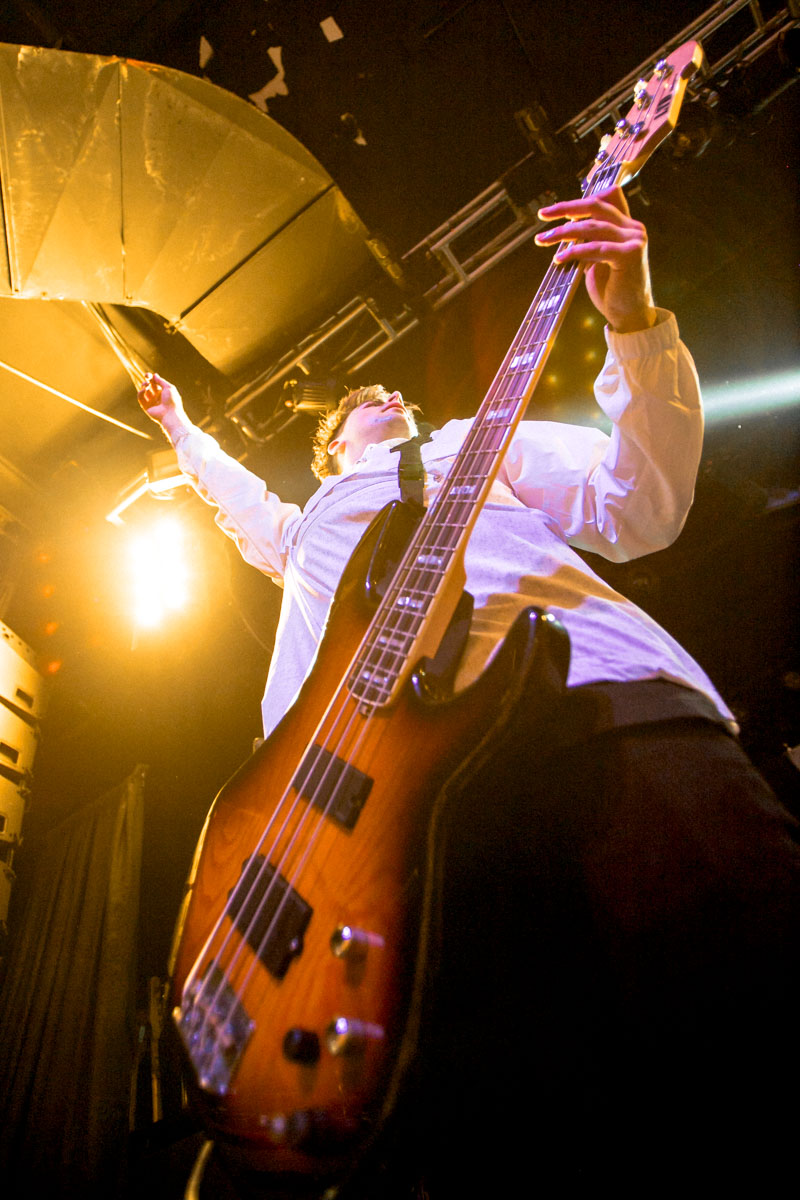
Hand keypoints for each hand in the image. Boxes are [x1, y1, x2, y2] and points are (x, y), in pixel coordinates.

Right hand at [137, 372, 191, 440]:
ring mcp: (152, 402)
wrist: (170, 414)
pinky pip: (141, 398)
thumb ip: (161, 381)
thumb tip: (154, 375)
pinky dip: (140, 393)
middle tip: (146, 379)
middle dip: (146, 381)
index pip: (155, 383)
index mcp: (163, 392)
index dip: (150, 378)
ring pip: (144, 392)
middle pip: (149, 386)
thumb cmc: (172, 400)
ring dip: (144, 386)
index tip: (147, 375)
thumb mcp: (168, 387)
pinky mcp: (146, 407)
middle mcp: (157, 397)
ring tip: (147, 385)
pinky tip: (144, 390)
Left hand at [535, 186, 656, 332]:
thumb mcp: (597, 259)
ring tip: (544, 239)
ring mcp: (635, 240)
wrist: (629, 315)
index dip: (576, 203)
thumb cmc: (611, 289)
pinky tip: (559, 259)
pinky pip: (597, 248)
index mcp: (626, 226)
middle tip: (542, 215)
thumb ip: (590, 241)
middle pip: (597, 207)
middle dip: (566, 209)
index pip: (601, 203)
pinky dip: (576, 252)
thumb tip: (566, 228)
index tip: (551, 211)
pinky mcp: (631, 255)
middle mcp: (634, 228)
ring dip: (565, 233)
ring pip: (594, 228)